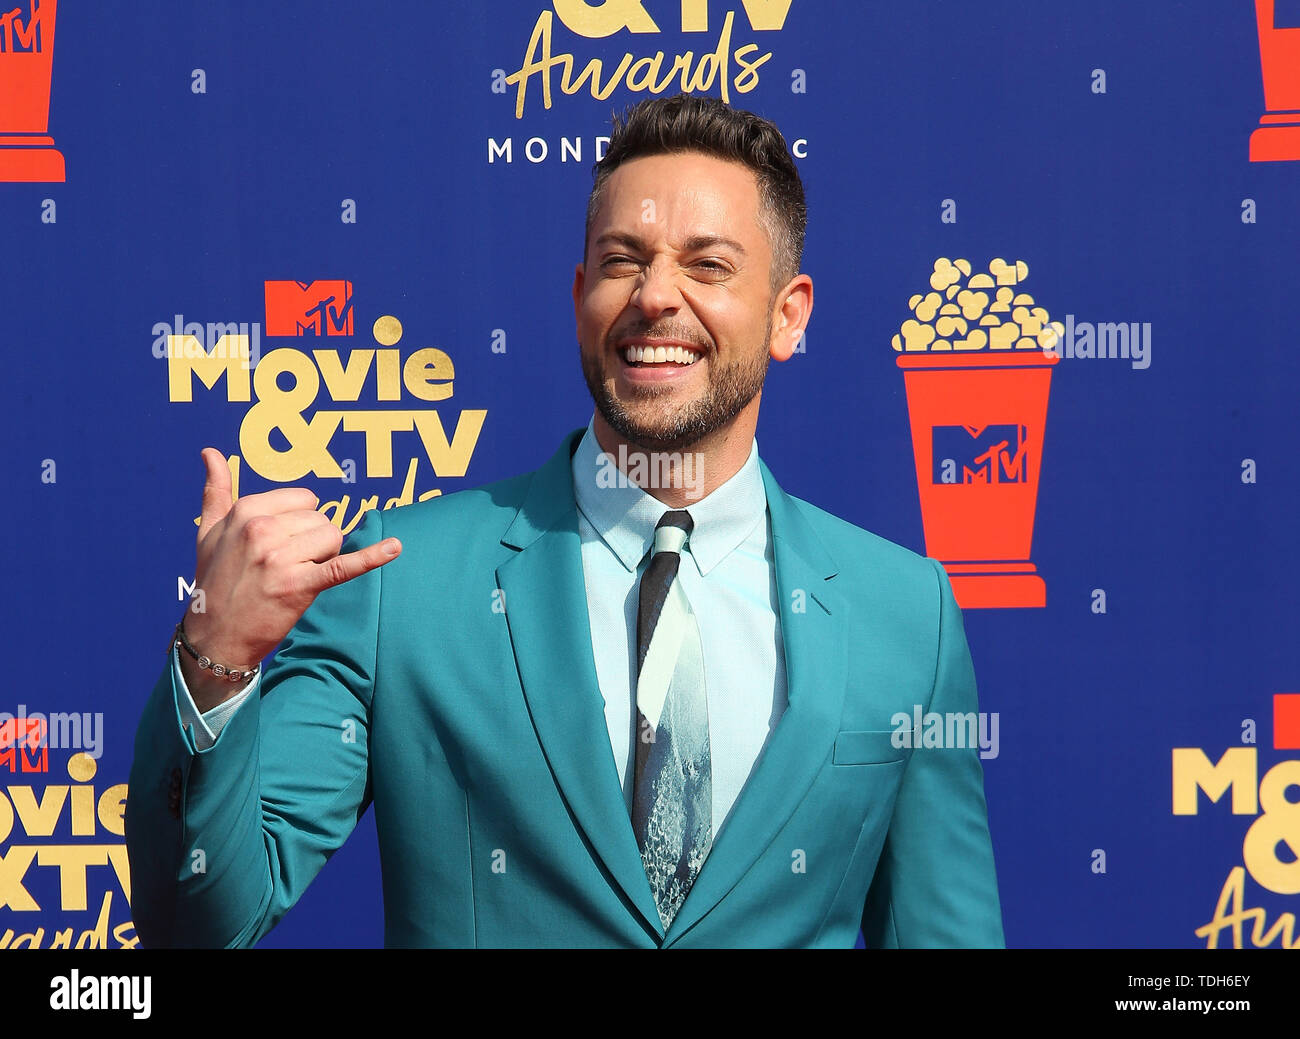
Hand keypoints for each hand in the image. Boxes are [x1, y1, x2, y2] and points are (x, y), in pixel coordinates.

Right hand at [180, 448, 400, 708]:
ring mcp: (282, 558)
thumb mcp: (208, 532)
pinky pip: (344, 566)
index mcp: (246, 511)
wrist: (216, 637)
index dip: (300, 524)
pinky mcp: (301, 586)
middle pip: (321, 520)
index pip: (305, 500)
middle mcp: (262, 530)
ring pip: (334, 539)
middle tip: (282, 567)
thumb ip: (216, 490)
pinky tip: (395, 548)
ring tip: (294, 577)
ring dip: (323, 558)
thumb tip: (210, 451)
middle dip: (312, 543)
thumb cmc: (214, 581)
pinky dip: (372, 557)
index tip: (277, 545)